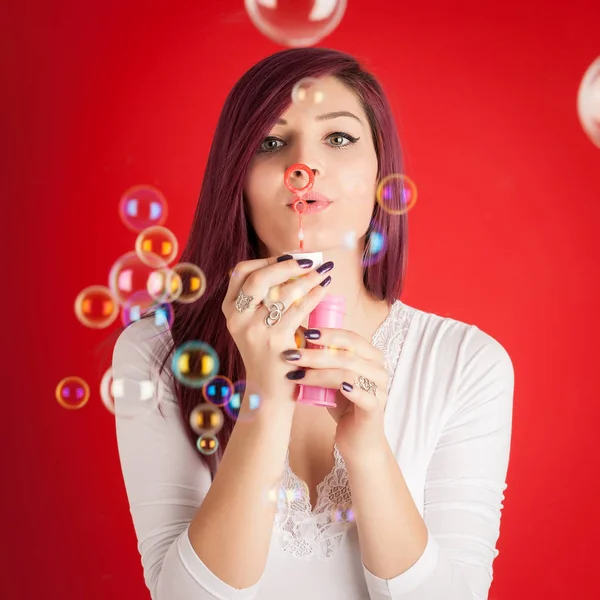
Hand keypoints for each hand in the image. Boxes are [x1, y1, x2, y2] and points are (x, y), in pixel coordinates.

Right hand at [222, 254, 333, 408]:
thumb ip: (265, 299)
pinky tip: (324, 289)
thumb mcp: (255, 325)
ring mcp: (255, 330)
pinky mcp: (275, 342)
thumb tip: (295, 264)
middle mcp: (237, 318)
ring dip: (307, 278)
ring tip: (324, 272)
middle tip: (310, 261)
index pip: (241, 272)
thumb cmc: (269, 353)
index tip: (289, 258)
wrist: (269, 392)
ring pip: (283, 293)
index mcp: (230, 310)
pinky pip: (298, 310)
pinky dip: (314, 295)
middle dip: (287, 265)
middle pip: (259, 278)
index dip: (266, 260)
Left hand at [281, 327, 388, 458]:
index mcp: (370, 356)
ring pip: (349, 374)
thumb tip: (296, 338)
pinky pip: (365, 396)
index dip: (328, 333)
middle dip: (316, 353)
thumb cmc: (343, 404)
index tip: (304, 334)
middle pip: (347, 354)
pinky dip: (352, 391)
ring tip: (297, 375)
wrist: (358, 439)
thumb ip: (322, 360)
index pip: (350, 338)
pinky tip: (339, 389)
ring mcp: (379, 389)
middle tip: (292, 355)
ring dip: (320, 373)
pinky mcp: (376, 409)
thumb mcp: (331, 378)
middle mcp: (378, 369)